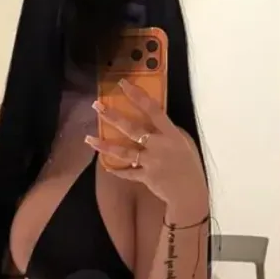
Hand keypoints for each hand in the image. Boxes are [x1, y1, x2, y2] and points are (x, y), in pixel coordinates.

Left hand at [85, 80, 207, 208]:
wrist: (190, 193)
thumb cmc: (190, 166)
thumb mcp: (184, 143)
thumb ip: (169, 132)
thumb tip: (152, 123)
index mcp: (171, 134)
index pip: (153, 110)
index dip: (137, 96)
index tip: (123, 85)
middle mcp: (159, 145)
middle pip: (132, 128)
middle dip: (113, 116)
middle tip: (97, 106)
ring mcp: (151, 162)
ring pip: (124, 151)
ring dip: (105, 145)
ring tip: (89, 139)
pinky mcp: (145, 176)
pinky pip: (127, 172)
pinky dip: (117, 170)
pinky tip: (106, 165)